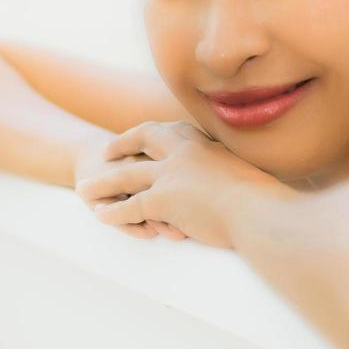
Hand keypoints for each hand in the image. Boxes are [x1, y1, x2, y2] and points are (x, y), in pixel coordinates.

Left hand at [74, 120, 289, 248]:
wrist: (262, 213)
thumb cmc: (264, 200)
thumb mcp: (243, 174)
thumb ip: (228, 172)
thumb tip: (236, 178)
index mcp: (202, 143)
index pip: (166, 131)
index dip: (147, 134)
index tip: (136, 137)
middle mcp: (182, 153)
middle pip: (140, 143)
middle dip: (118, 148)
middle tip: (102, 154)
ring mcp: (170, 175)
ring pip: (125, 177)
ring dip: (102, 184)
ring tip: (84, 190)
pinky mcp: (163, 200)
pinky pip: (130, 206)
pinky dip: (113, 213)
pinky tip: (101, 217)